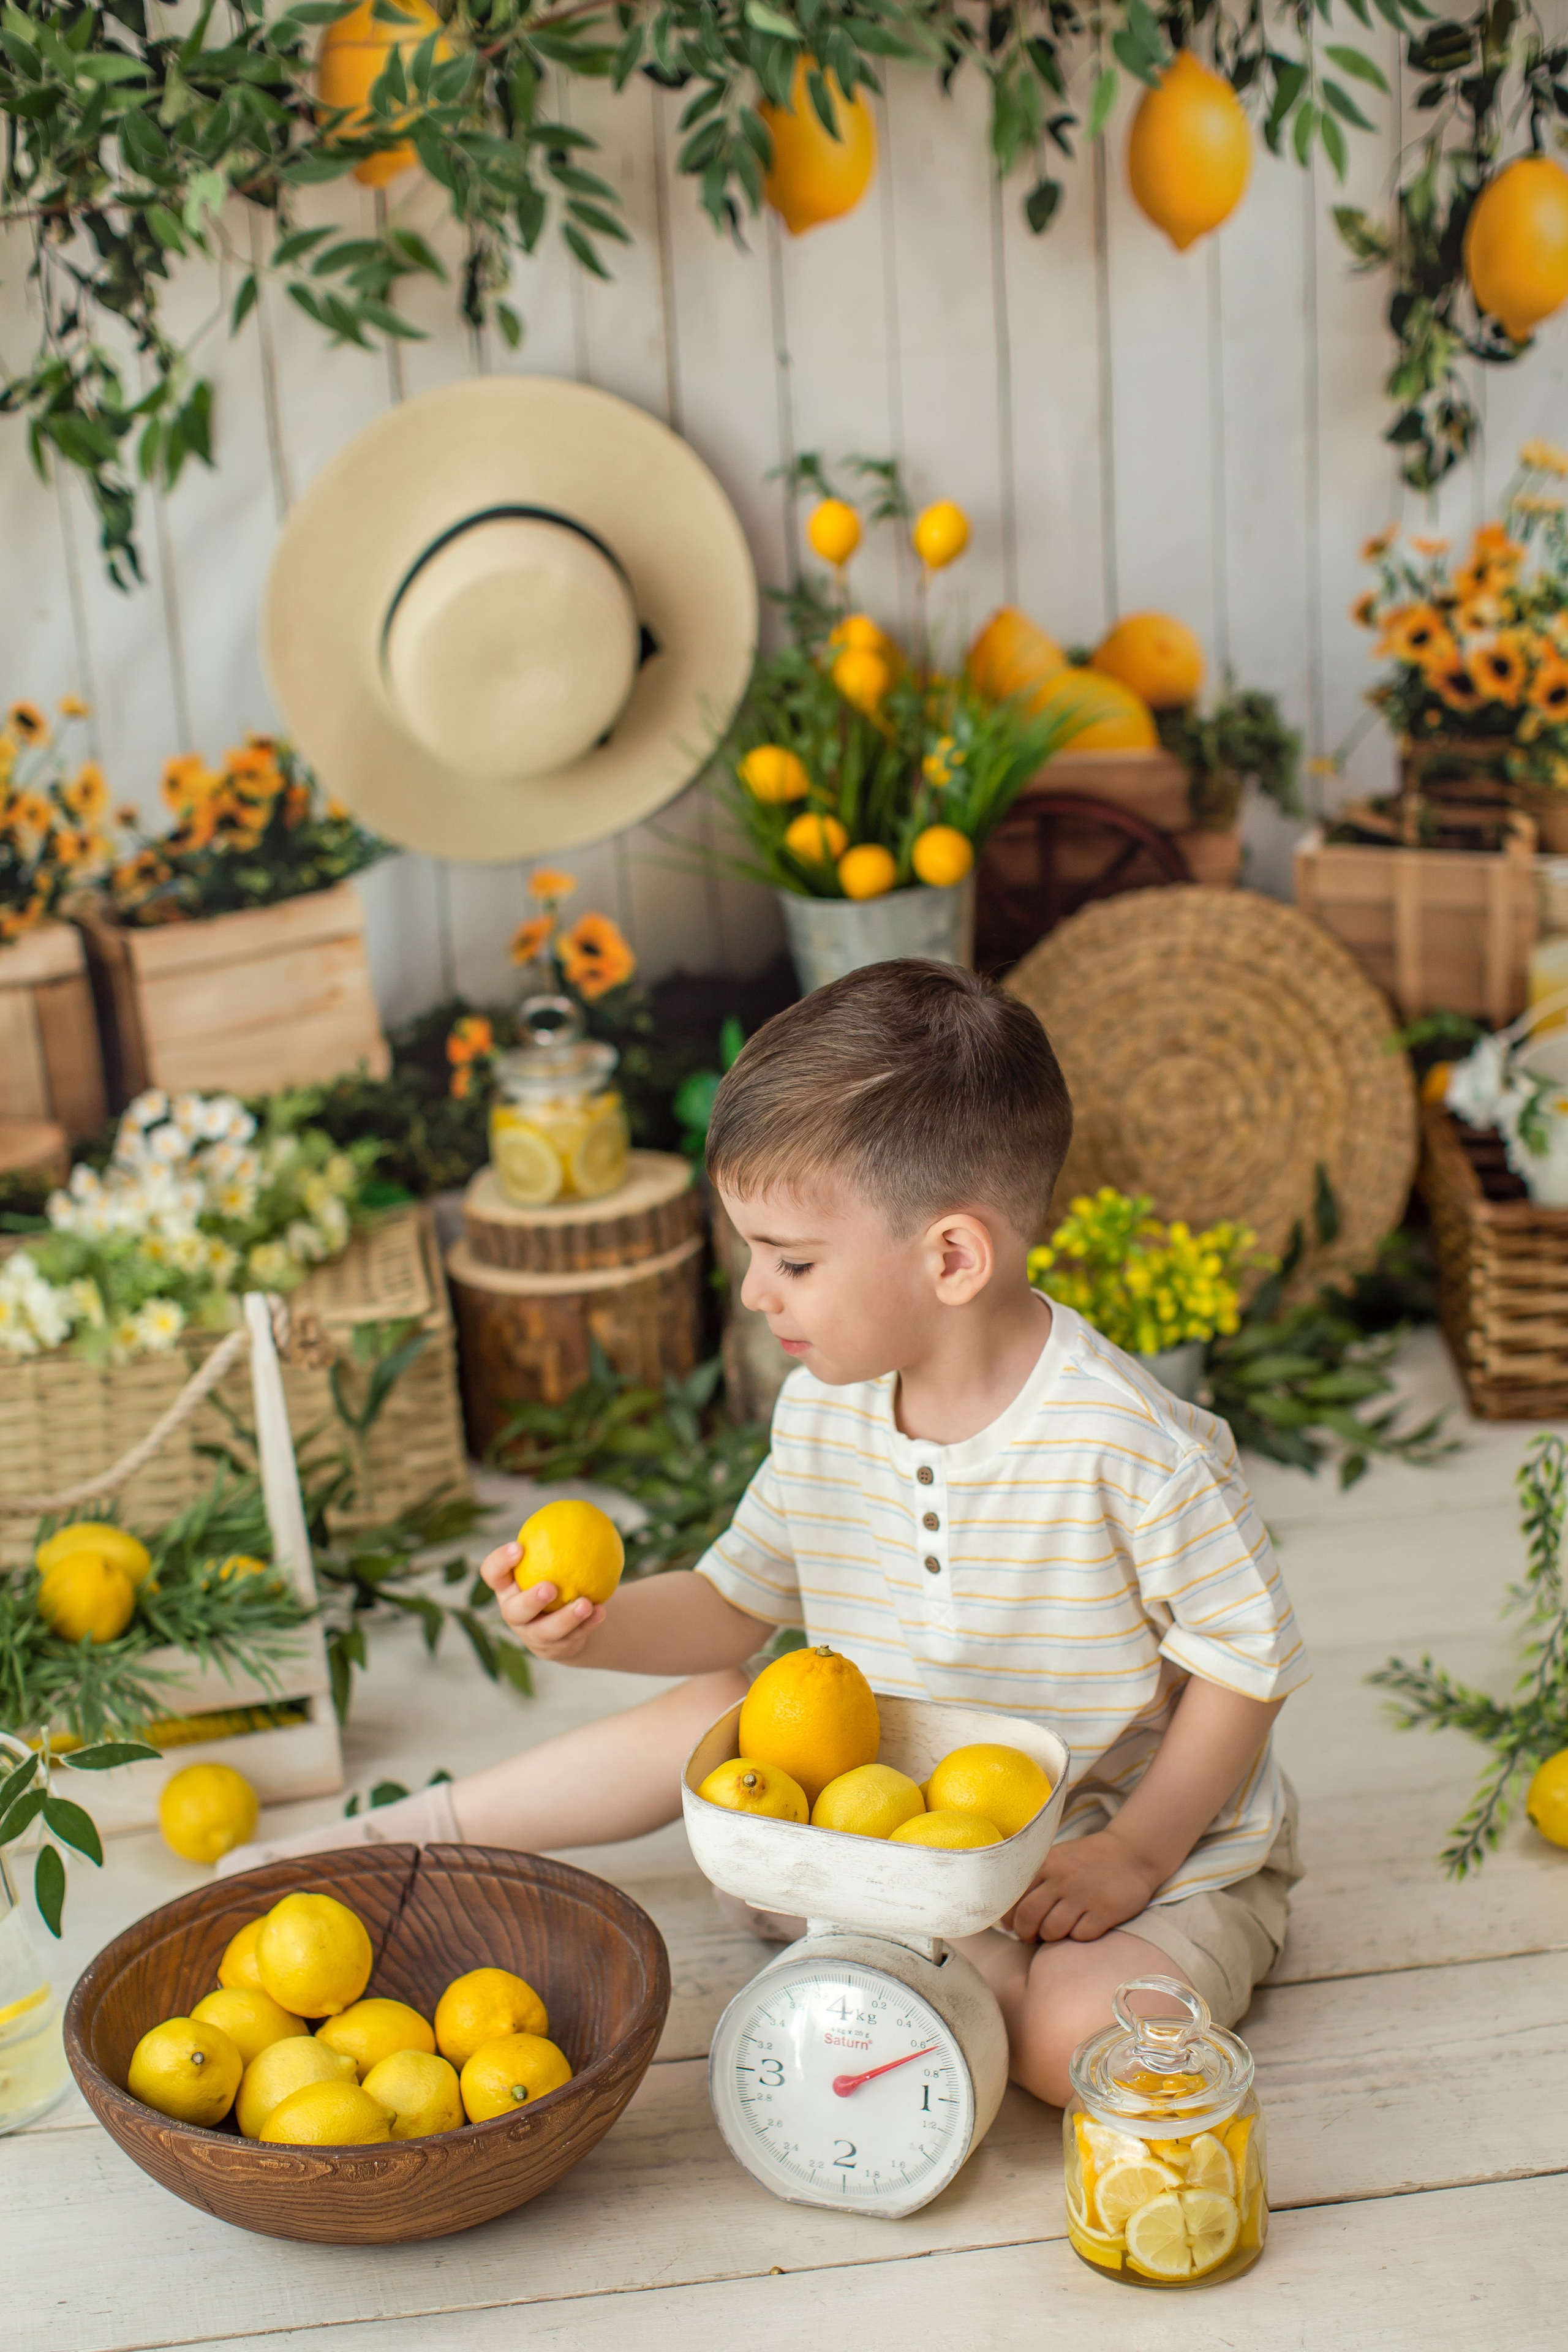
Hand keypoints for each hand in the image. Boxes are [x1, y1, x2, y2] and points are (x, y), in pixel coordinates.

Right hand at [477, 1540, 607, 1660]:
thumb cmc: (556, 1578)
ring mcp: (532, 1634)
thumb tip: (583, 1510)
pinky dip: (588, 1625)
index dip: (500, 1562)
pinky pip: (572, 1638)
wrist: (565, 1621)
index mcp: (507, 1587)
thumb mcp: (551, 1561)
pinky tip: (601, 1612)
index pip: (493, 1574)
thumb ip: (558, 1541)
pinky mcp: (553, 1648)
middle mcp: (514, 1612)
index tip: (520, 1547)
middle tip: (550, 1588)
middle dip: (530, 1600)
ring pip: (545, 1631)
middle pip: (514, 1611)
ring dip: (567, 1617)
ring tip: (586, 1604)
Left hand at [1005, 1828, 1163, 1944]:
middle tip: (1032, 1936)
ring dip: (1052, 1937)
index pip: (1014, 1898)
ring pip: (1052, 1931)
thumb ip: (1034, 1881)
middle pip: (1028, 1917)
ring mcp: (1084, 1895)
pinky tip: (1083, 1926)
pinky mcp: (1105, 1911)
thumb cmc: (1087, 1862)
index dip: (1010, 1918)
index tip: (1012, 1927)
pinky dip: (1078, 1937)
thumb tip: (1006, 1918)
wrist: (1131, 1854)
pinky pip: (1079, 1936)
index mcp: (1046, 1864)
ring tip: (1058, 1931)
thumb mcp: (1057, 1860)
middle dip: (1026, 1933)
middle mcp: (1062, 1878)